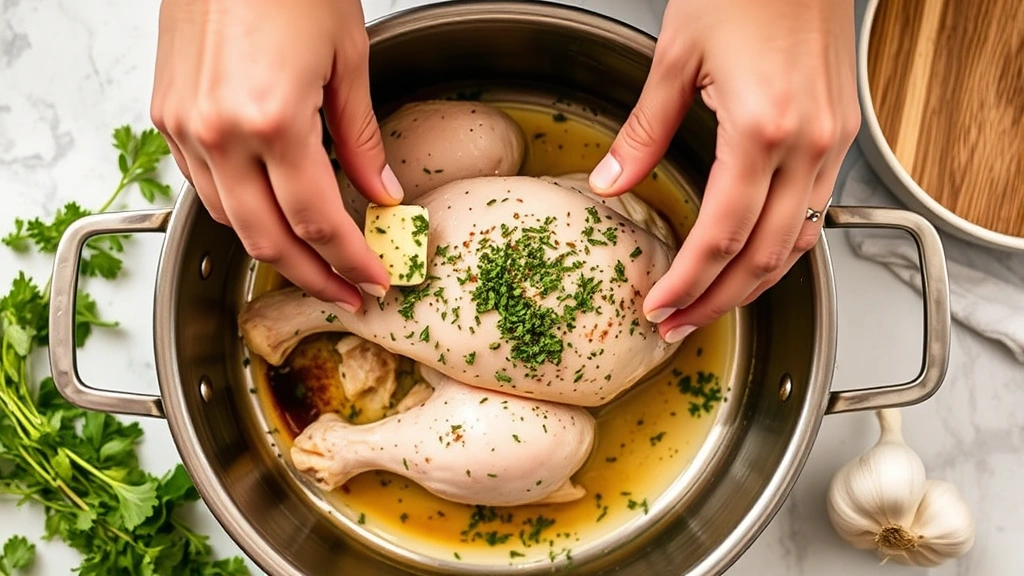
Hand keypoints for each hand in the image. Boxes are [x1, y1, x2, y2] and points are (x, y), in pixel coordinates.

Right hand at [150, 0, 402, 310]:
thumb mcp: (348, 57)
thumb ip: (360, 137)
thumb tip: (381, 191)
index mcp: (273, 119)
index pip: (318, 220)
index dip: (351, 260)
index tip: (374, 280)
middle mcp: (219, 131)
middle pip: (267, 238)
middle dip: (313, 276)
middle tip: (347, 292)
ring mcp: (185, 125)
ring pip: (229, 220)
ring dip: (274, 249)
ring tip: (315, 260)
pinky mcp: (166, 113)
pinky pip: (202, 185)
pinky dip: (239, 210)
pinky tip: (269, 213)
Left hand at [588, 0, 859, 341]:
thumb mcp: (675, 56)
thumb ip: (643, 131)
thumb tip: (611, 183)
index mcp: (763, 127)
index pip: (722, 234)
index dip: (688, 281)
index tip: (659, 307)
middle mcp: (808, 143)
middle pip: (766, 256)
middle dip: (719, 300)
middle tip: (678, 325)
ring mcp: (831, 140)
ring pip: (797, 242)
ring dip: (752, 282)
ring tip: (709, 303)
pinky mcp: (839, 131)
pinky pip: (814, 210)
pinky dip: (781, 245)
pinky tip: (750, 257)